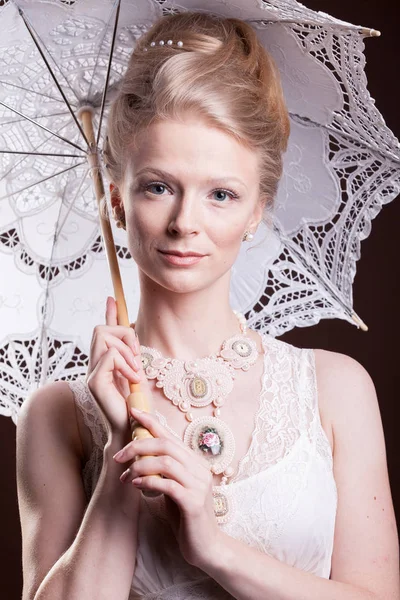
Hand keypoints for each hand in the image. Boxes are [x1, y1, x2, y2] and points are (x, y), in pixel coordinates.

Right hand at [86, 296, 144, 439]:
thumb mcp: (137, 372)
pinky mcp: (95, 381)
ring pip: (105, 338)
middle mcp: (94, 364)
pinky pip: (109, 355)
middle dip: (125, 335)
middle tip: (137, 357)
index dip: (109, 314)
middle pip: (102, 328)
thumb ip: (132, 355)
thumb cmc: (135, 403)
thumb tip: (133, 337)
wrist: (131, 427)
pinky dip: (124, 363)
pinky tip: (132, 378)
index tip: (113, 298)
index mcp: (104, 361)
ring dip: (126, 351)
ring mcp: (92, 372)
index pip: (103, 331)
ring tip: (135, 371)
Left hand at [113, 407, 222, 568]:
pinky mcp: (193, 502)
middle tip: (118, 456)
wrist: (206, 546)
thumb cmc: (186, 517)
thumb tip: (139, 457)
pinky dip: (148, 482)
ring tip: (125, 476)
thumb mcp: (173, 488)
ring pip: (166, 462)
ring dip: (140, 466)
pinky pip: (167, 485)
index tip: (132, 412)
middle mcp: (198, 468)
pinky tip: (136, 486)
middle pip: (166, 445)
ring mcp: (198, 485)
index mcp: (193, 462)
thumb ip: (163, 472)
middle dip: (138, 446)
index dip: (151, 421)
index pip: (170, 435)